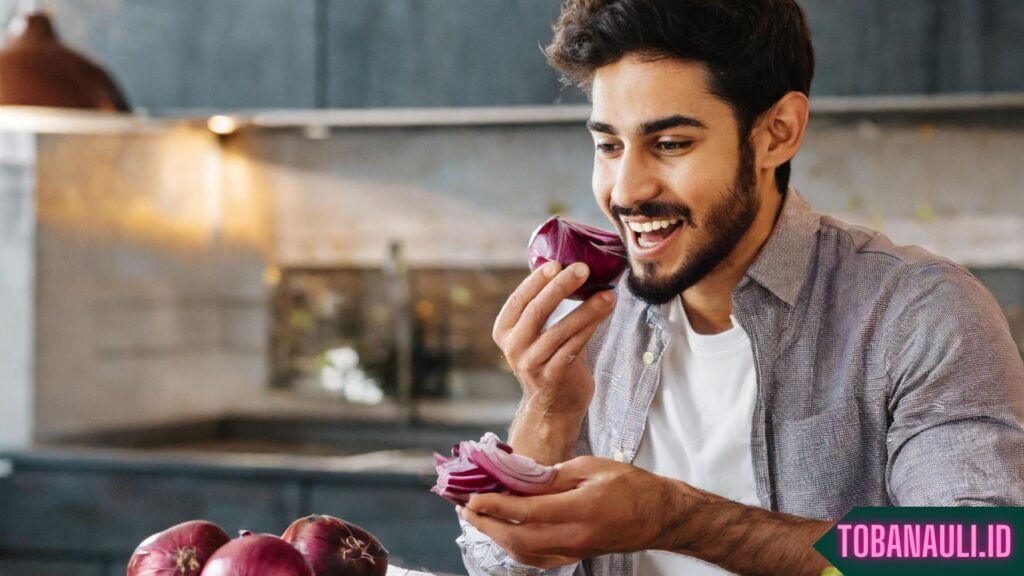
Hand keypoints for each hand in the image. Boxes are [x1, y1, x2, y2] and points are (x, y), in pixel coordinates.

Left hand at [459, 456, 683, 568]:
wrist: (659, 516)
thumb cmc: (630, 485)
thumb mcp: (591, 467)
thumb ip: (553, 476)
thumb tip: (519, 479)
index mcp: (581, 509)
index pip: (526, 512)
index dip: (495, 506)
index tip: (473, 497)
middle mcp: (575, 537)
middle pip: (517, 539)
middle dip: (485, 524)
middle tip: (464, 507)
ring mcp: (574, 551)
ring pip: (523, 553)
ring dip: (495, 536)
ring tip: (477, 517)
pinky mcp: (574, 557)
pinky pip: (536, 558)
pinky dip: (513, 546)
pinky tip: (502, 531)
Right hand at [493, 262, 615, 417]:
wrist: (553, 407)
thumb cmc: (550, 360)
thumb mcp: (538, 333)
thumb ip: (546, 306)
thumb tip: (571, 268)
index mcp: (505, 330)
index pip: (519, 299)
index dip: (536, 281)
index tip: (557, 264)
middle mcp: (514, 347)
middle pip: (537, 311)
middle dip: (561, 287)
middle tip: (583, 269)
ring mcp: (532, 363)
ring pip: (560, 330)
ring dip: (587, 309)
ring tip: (608, 294)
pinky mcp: (552, 376)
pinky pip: (574, 346)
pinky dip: (591, 327)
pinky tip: (605, 313)